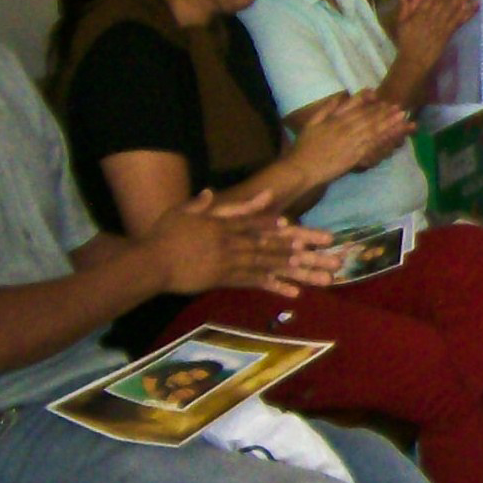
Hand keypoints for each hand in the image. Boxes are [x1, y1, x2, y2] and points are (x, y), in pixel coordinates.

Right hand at [142, 190, 340, 296]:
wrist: (149, 262)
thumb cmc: (162, 236)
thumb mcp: (182, 212)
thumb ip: (202, 203)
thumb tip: (212, 191)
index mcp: (225, 224)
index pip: (260, 223)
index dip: (284, 227)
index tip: (308, 232)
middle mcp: (233, 241)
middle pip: (275, 244)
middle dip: (306, 249)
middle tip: (333, 254)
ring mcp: (231, 261)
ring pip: (271, 264)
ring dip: (299, 270)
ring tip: (324, 275)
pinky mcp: (224, 279)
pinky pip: (254, 282)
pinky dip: (275, 286)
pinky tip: (295, 291)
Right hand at [287, 92, 414, 183]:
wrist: (302, 167)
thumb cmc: (305, 146)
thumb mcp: (312, 122)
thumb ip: (327, 108)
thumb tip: (341, 96)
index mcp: (335, 120)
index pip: (357, 109)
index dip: (372, 104)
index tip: (383, 100)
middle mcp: (346, 128)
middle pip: (369, 118)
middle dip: (385, 113)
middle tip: (399, 107)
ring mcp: (352, 142)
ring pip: (374, 130)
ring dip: (390, 123)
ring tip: (403, 117)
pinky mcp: (356, 156)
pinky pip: (374, 146)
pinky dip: (385, 140)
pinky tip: (395, 136)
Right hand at [393, 0, 479, 63]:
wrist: (412, 59)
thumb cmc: (407, 38)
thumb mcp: (403, 18)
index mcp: (422, 8)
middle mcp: (433, 13)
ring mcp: (442, 23)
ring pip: (457, 5)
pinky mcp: (449, 33)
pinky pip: (460, 21)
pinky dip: (469, 12)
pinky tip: (478, 3)